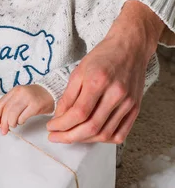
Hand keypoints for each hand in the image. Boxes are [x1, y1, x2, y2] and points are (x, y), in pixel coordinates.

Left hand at [0, 84, 54, 135]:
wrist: (50, 92)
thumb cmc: (34, 97)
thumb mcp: (20, 98)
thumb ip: (10, 106)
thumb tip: (0, 121)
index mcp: (14, 91)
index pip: (0, 104)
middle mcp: (20, 93)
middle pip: (6, 110)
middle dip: (3, 123)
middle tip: (3, 131)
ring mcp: (28, 98)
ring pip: (13, 114)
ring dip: (11, 123)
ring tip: (14, 125)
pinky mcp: (36, 105)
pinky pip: (23, 117)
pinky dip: (20, 122)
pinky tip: (22, 121)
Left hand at [47, 1, 163, 143]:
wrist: (130, 48)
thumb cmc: (103, 57)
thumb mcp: (79, 71)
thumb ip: (68, 96)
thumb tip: (59, 118)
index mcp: (98, 81)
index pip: (78, 113)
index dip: (62, 125)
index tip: (51, 128)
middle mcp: (116, 94)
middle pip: (91, 127)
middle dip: (69, 136)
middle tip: (56, 137)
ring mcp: (128, 103)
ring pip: (104, 134)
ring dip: (84, 140)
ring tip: (71, 136)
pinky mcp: (135, 109)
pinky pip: (120, 134)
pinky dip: (103, 139)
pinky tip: (91, 136)